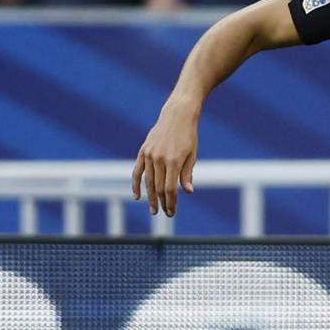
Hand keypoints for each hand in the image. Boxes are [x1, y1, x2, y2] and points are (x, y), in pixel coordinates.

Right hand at [131, 99, 200, 216]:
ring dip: (150, 197)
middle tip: (164, 214)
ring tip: (153, 209)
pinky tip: (137, 196)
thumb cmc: (188, 136)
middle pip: (158, 187)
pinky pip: (137, 171)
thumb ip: (187, 174)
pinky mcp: (143, 151)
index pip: (170, 188)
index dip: (171, 202)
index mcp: (174, 161)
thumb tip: (188, 192)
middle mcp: (160, 158)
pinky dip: (136, 184)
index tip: (172, 212)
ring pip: (148, 181)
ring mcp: (150, 154)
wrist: (177, 115)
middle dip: (162, 202)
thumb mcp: (192, 155)